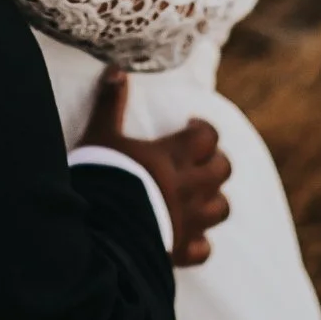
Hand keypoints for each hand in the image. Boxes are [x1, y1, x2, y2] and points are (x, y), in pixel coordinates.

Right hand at [79, 70, 231, 266]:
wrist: (98, 231)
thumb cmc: (101, 177)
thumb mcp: (100, 136)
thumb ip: (110, 103)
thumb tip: (116, 69)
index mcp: (174, 156)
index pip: (207, 136)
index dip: (203, 128)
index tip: (191, 126)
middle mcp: (189, 187)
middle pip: (222, 169)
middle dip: (214, 161)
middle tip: (197, 159)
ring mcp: (189, 220)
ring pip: (222, 207)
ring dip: (214, 198)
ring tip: (198, 194)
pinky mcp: (180, 250)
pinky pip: (204, 249)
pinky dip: (200, 242)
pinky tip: (189, 237)